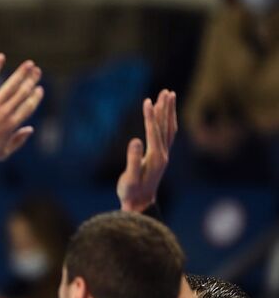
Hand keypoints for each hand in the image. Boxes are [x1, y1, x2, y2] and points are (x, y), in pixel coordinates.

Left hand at [0, 54, 42, 166]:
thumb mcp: (3, 153)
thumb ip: (18, 141)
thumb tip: (30, 129)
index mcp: (12, 125)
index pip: (29, 106)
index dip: (36, 96)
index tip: (39, 89)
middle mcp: (5, 113)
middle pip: (23, 93)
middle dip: (32, 80)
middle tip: (37, 71)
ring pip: (11, 85)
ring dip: (22, 73)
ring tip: (29, 64)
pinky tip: (0, 57)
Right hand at [117, 90, 175, 212]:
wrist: (140, 205)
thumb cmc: (131, 193)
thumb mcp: (129, 179)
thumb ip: (133, 160)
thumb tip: (135, 140)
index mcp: (155, 158)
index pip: (153, 132)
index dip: (150, 116)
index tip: (147, 101)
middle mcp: (163, 154)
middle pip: (166, 127)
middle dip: (165, 109)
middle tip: (166, 92)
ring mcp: (163, 155)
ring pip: (169, 129)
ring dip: (168, 112)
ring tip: (168, 96)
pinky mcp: (161, 156)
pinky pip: (167, 134)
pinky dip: (167, 121)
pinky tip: (164, 115)